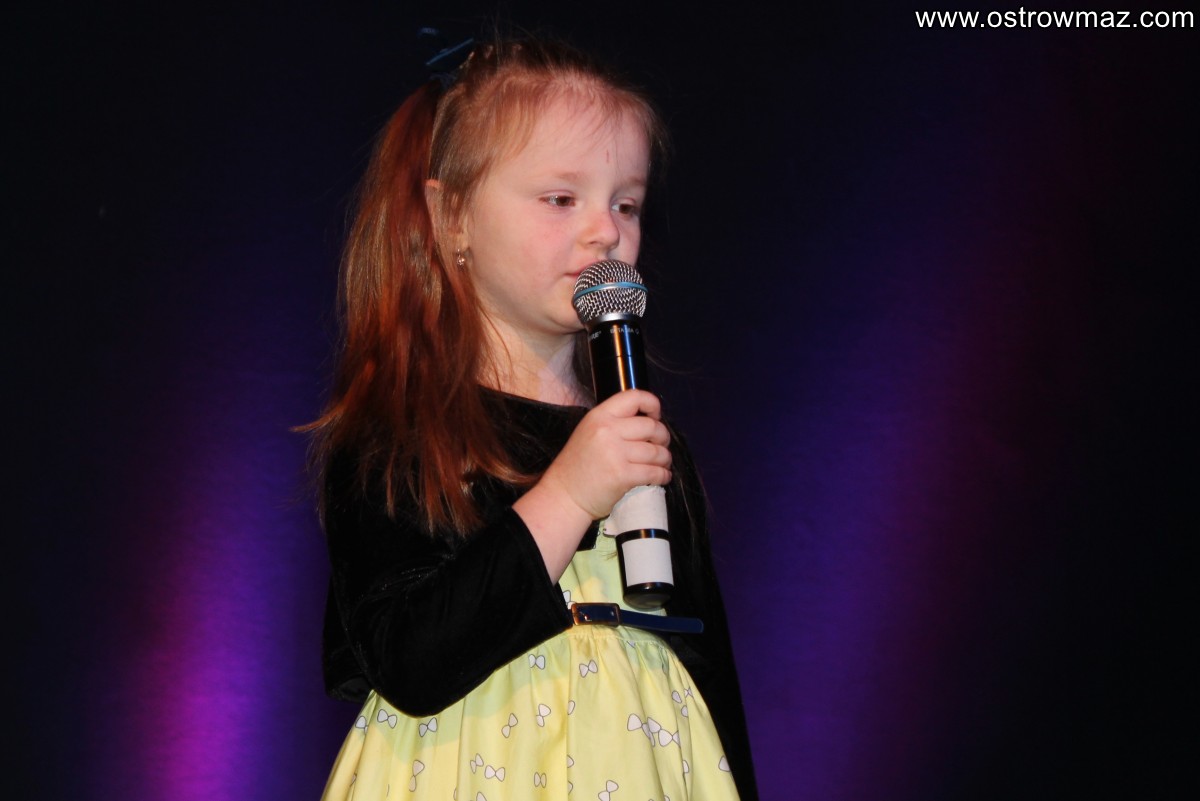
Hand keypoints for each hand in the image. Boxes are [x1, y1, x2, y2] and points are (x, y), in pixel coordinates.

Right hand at [542, 389, 672, 520]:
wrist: (564, 495)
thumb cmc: (578, 466)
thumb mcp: (589, 432)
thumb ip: (614, 423)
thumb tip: (648, 421)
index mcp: (599, 416)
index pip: (634, 397)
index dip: (652, 404)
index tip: (656, 416)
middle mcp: (607, 431)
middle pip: (652, 426)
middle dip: (663, 437)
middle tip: (661, 445)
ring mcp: (615, 454)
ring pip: (657, 451)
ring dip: (665, 458)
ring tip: (662, 463)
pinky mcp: (623, 476)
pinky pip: (655, 472)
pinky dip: (663, 475)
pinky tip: (661, 476)